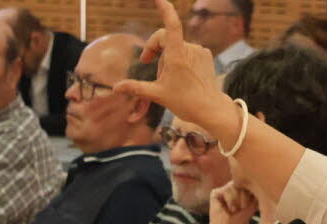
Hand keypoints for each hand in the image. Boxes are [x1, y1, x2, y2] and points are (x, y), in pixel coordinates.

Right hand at [113, 0, 230, 134]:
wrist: (210, 109)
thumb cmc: (185, 102)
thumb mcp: (157, 94)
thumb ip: (136, 88)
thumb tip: (115, 88)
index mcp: (177, 56)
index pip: (171, 26)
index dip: (165, 10)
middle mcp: (190, 49)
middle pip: (164, 38)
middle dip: (153, 49)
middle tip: (146, 62)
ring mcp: (199, 51)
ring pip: (175, 46)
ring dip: (166, 57)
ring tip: (167, 76)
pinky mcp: (205, 54)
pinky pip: (186, 49)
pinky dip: (179, 57)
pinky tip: (180, 74)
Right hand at [207, 182, 257, 223]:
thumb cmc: (240, 221)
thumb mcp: (252, 204)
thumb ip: (253, 190)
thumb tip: (255, 177)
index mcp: (241, 190)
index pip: (249, 183)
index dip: (252, 194)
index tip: (249, 206)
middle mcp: (232, 188)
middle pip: (242, 182)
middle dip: (245, 197)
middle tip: (242, 208)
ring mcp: (223, 190)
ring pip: (235, 186)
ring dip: (238, 200)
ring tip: (235, 210)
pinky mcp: (215, 193)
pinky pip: (227, 189)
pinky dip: (231, 201)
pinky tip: (228, 209)